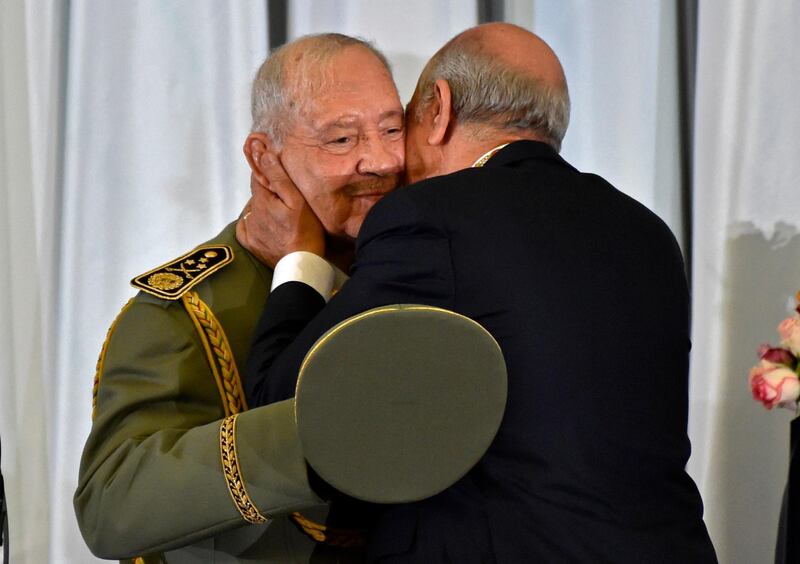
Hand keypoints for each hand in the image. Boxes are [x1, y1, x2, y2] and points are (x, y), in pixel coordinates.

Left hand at [236, 152, 324, 267]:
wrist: (301, 265)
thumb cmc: (305, 232)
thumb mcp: (297, 200)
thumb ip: (278, 176)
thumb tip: (262, 152)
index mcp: (261, 199)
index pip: (258, 174)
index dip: (266, 169)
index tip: (275, 168)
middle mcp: (251, 213)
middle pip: (257, 193)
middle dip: (268, 191)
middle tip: (287, 198)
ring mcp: (249, 229)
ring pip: (254, 209)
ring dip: (264, 207)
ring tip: (283, 216)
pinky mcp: (250, 243)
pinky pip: (248, 226)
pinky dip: (257, 223)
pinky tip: (271, 226)